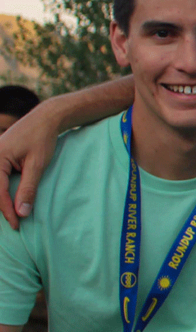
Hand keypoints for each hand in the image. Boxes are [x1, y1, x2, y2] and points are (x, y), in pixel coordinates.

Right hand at [0, 103, 63, 229]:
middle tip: (12, 224)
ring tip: (10, 215)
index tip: (16, 225)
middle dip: (0, 207)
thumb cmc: (42, 139)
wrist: (45, 118)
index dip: (7, 211)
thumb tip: (22, 213)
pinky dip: (0, 190)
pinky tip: (7, 201)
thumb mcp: (37, 165)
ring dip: (0, 199)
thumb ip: (28, 189)